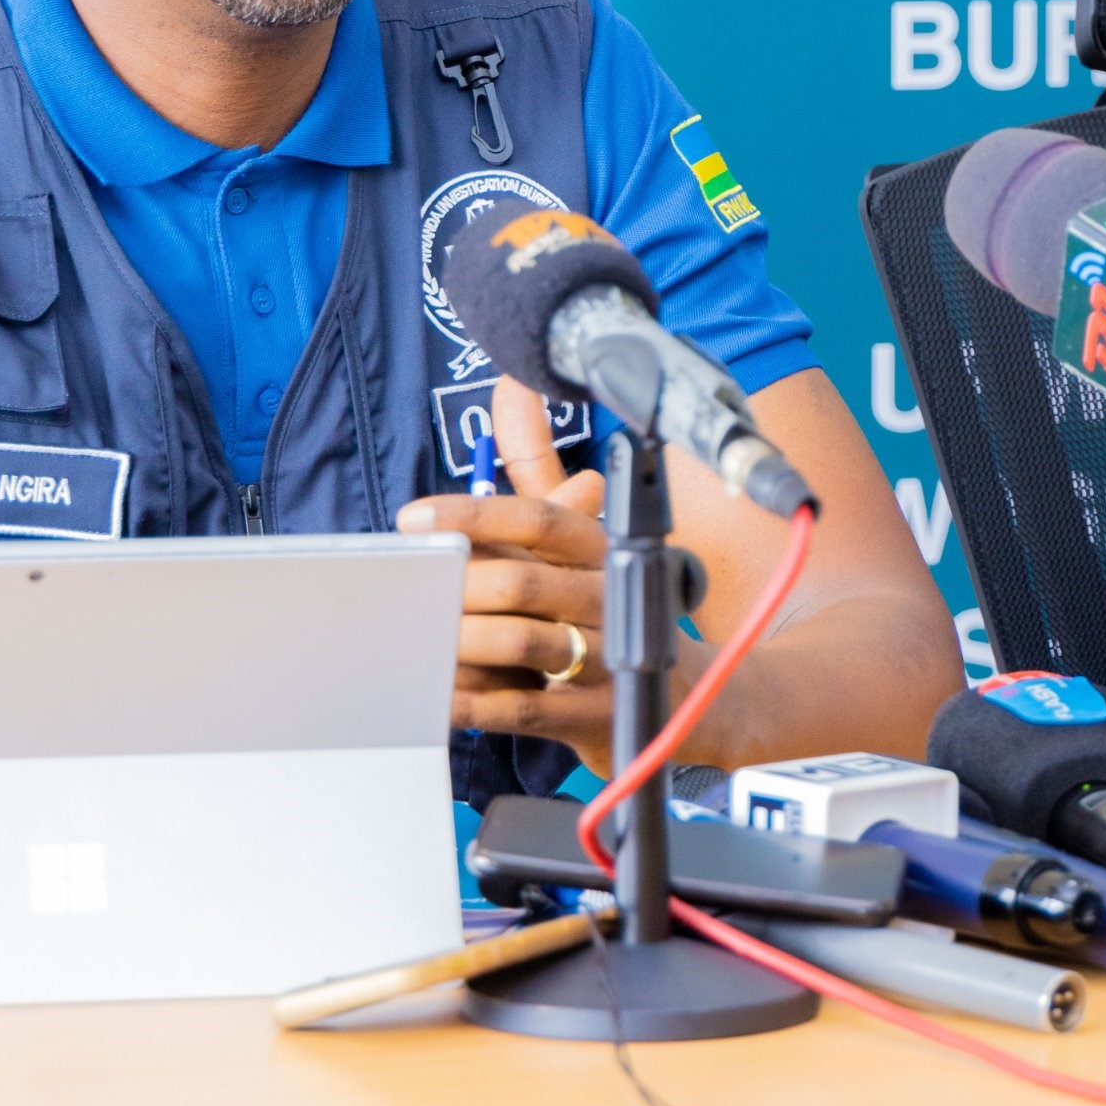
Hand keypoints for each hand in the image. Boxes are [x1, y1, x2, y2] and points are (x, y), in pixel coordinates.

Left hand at [394, 381, 613, 766]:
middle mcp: (611, 596)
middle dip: (457, 589)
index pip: (540, 519)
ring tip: (414, 642)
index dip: (474, 514)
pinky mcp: (602, 716)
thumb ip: (541, 474)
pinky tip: (438, 696)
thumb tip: (510, 388)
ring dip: (461, 644)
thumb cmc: (614, 606)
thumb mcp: (582, 539)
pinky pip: (527, 709)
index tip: (413, 518)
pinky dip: (475, 704)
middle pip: (525, 584)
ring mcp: (611, 658)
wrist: (698, 697)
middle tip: (407, 593)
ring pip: (524, 644)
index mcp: (605, 547)